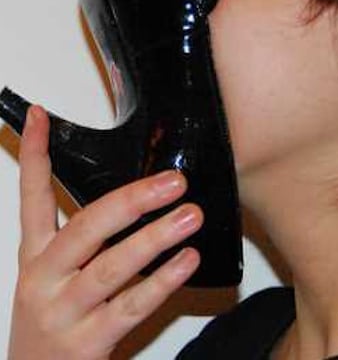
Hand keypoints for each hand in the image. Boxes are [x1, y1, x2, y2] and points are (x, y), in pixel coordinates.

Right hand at [7, 104, 202, 359]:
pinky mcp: (85, 344)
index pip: (32, 197)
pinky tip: (186, 261)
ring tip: (190, 215)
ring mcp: (62, 313)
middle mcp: (43, 279)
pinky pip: (130, 307)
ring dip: (154, 238)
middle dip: (131, 200)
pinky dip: (161, 281)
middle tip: (173, 181)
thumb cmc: (55, 323)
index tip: (39, 116)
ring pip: (111, 266)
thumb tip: (138, 196)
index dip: (34, 154)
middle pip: (85, 227)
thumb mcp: (57, 276)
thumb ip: (89, 240)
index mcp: (36, 257)